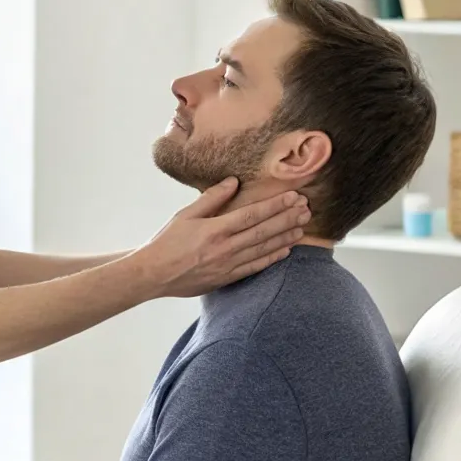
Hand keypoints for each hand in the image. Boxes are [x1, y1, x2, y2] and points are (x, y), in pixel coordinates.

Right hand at [137, 178, 309, 297]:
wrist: (154, 274)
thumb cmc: (167, 243)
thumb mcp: (185, 215)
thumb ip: (211, 199)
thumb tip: (233, 182)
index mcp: (215, 229)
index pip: (252, 215)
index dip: (275, 205)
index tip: (292, 196)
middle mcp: (225, 248)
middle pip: (263, 231)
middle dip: (287, 219)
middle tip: (306, 209)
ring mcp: (228, 265)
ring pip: (263, 250)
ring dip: (285, 237)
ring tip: (302, 227)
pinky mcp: (227, 278)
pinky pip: (255, 267)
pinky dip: (272, 259)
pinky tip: (286, 251)